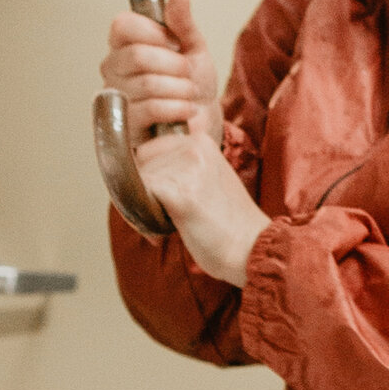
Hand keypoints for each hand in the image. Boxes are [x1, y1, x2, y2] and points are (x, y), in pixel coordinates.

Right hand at [100, 0, 220, 150]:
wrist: (203, 121)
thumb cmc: (193, 84)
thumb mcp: (193, 46)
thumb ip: (182, 21)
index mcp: (125, 44)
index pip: (122, 25)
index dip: (153, 32)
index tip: (173, 42)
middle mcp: (114, 68)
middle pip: (137, 55)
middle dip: (175, 64)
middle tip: (187, 71)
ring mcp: (117, 97)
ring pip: (148, 83)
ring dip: (181, 88)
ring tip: (189, 92)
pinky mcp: (126, 124)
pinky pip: (150, 108)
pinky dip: (177, 108)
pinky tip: (185, 110)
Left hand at [136, 122, 270, 288]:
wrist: (251, 248)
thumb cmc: (227, 223)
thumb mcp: (207, 179)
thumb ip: (180, 168)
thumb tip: (140, 171)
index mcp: (200, 141)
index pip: (150, 149)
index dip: (149, 176)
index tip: (163, 199)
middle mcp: (193, 147)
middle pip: (140, 163)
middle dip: (143, 189)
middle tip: (163, 216)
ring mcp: (187, 168)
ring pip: (137, 181)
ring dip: (141, 206)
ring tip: (168, 225)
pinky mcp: (180, 193)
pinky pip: (138, 197)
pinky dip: (141, 218)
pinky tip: (161, 233)